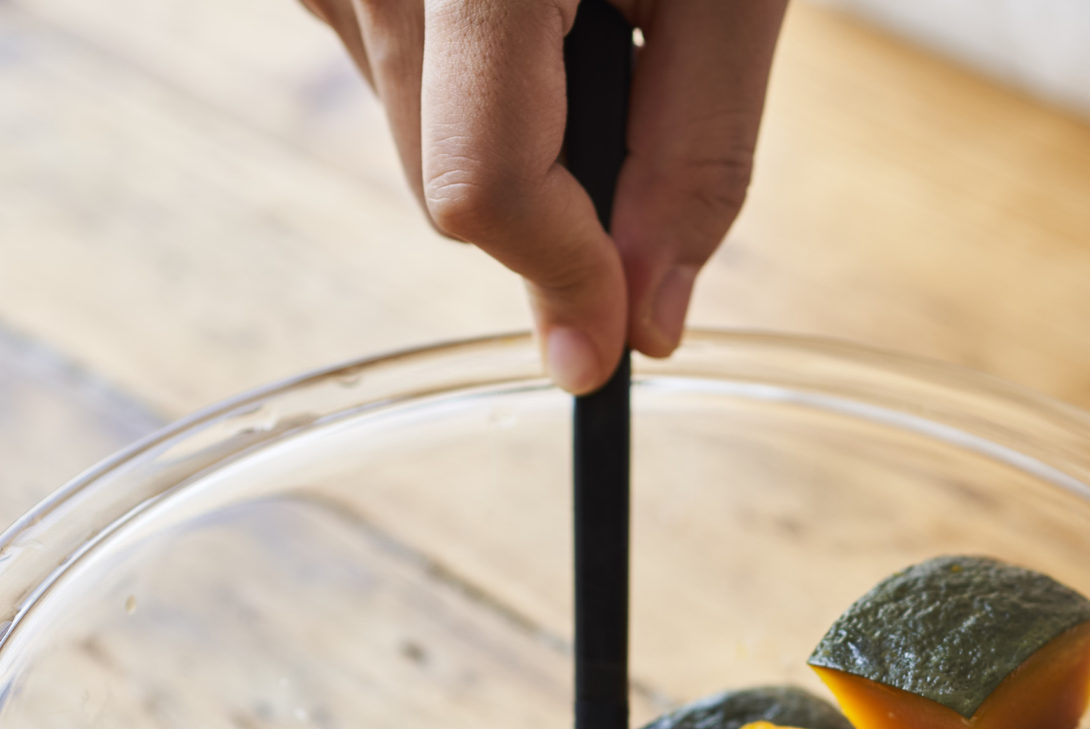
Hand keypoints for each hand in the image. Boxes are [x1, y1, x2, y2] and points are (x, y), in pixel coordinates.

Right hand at [302, 0, 789, 392]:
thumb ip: (699, 157)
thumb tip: (644, 324)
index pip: (486, 189)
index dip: (566, 274)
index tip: (620, 334)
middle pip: (450, 187)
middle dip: (557, 196)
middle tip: (641, 79)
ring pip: (417, 147)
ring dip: (512, 128)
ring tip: (580, 3)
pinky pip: (390, 80)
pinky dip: (464, 77)